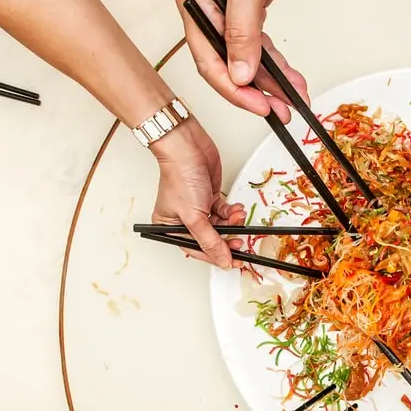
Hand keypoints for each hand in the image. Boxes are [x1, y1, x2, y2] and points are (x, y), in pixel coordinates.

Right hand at [150, 120, 245, 269]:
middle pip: (209, 239)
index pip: (195, 250)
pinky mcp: (209, 197)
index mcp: (170, 227)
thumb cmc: (180, 177)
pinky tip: (237, 209)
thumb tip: (221, 261)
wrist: (187, 147)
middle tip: (240, 243)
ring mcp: (197, 208)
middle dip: (226, 239)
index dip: (215, 257)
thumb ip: (210, 241)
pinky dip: (232, 212)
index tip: (232, 262)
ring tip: (238, 217)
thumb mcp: (194, 216)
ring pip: (220, 225)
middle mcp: (183, 219)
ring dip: (232, 223)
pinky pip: (224, 212)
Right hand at [177, 0, 307, 118]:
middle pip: (228, 67)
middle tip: (281, 112)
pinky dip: (275, 65)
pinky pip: (258, 48)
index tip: (259, 107)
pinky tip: (291, 79)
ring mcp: (225, 17)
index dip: (233, 90)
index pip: (209, 62)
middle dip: (256, 93)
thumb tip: (240, 73)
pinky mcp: (245, 16)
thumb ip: (242, 32)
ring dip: (271, 83)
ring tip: (294, 100)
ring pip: (246, 61)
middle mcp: (207, 16)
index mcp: (195, 8)